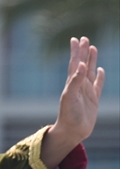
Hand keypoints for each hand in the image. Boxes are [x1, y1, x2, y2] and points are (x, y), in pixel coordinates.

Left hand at [41, 37, 105, 168]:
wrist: (72, 130)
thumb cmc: (69, 114)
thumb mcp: (70, 97)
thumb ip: (74, 81)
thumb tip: (79, 64)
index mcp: (71, 83)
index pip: (74, 63)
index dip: (75, 51)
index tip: (75, 39)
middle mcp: (78, 85)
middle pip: (81, 64)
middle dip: (83, 52)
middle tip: (84, 38)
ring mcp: (86, 91)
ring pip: (90, 72)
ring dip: (91, 60)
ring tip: (93, 48)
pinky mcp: (93, 99)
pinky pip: (97, 85)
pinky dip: (99, 77)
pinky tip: (100, 70)